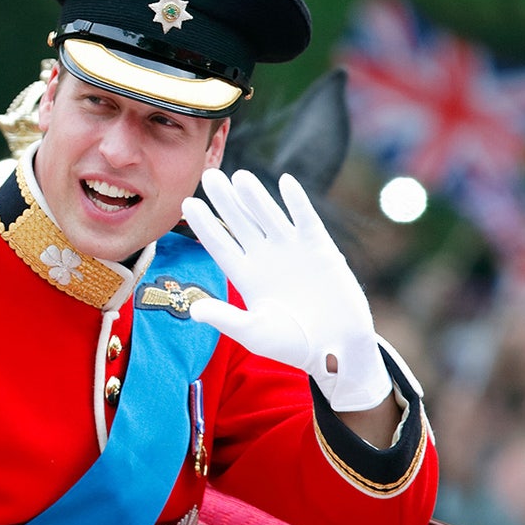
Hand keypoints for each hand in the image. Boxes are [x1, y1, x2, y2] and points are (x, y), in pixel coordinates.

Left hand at [181, 169, 390, 411]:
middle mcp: (265, 258)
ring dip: (255, 196)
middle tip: (208, 174)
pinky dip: (297, 202)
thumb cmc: (294, 345)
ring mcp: (291, 250)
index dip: (204, 224)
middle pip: (239, 222)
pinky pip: (306, 220)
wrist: (337, 349)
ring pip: (268, 216)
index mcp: (245, 276)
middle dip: (224, 200)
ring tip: (239, 175)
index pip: (219, 244)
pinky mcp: (320, 249)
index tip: (187, 204)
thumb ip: (226, 319)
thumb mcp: (255, 333)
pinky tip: (285, 181)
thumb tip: (194, 310)